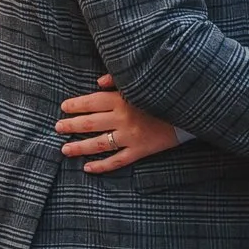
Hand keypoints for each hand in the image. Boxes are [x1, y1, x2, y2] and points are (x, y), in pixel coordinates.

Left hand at [58, 75, 182, 174]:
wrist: (191, 109)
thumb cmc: (165, 91)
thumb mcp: (143, 80)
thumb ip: (119, 80)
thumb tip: (98, 82)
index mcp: (123, 98)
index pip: (92, 102)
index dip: (76, 105)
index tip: (64, 107)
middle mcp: (123, 118)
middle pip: (91, 123)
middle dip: (71, 125)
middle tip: (57, 128)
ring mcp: (131, 136)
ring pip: (99, 144)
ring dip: (79, 147)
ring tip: (65, 149)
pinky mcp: (140, 150)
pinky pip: (117, 161)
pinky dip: (102, 166)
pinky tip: (88, 168)